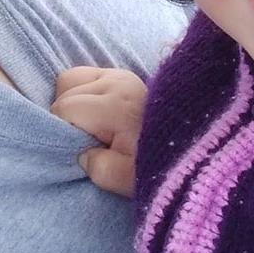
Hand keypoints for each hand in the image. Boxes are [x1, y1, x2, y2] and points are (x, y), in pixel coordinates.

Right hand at [51, 66, 147, 198]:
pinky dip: (80, 93)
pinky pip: (85, 76)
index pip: (65, 109)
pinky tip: (94, 114)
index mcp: (114, 106)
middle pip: (65, 93)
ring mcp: (119, 74)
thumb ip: (98, 168)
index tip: (82, 151)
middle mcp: (115, 81)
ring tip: (88, 127)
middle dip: (66, 119)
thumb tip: (80, 153)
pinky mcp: (122, 73)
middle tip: (86, 143)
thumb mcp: (128, 179)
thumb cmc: (158, 163)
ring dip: (70, 103)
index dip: (64, 133)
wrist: (189, 146)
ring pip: (71, 80)